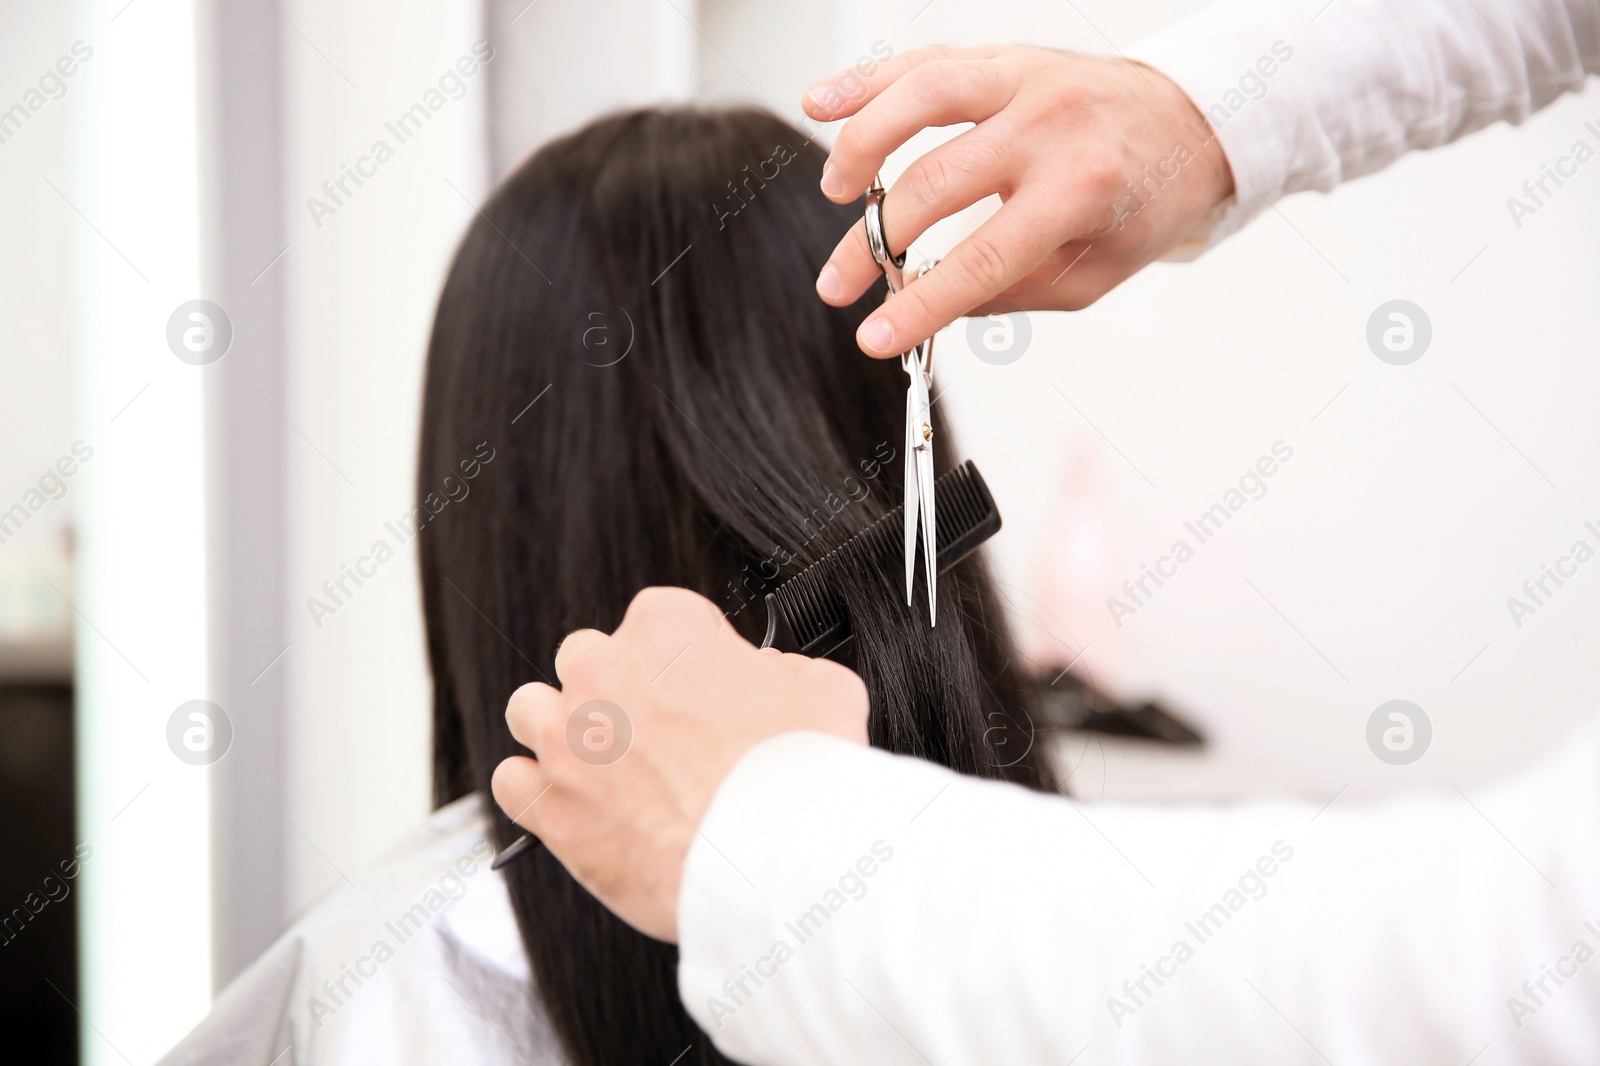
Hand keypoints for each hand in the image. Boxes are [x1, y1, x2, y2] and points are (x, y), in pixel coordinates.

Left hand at [490, 587, 869, 941]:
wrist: (773, 857)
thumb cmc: (798, 772)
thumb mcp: (824, 688)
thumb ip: (782, 671)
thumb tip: (766, 680)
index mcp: (665, 630)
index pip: (659, 616)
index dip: (684, 655)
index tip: (699, 687)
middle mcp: (604, 672)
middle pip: (585, 656)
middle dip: (613, 687)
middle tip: (653, 730)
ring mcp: (569, 739)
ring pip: (529, 708)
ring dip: (558, 728)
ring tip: (597, 760)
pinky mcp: (550, 807)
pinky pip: (511, 781)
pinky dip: (534, 790)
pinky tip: (569, 805)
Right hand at [804, 45, 1234, 356]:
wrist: (1193, 120)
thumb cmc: (1145, 199)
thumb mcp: (1098, 272)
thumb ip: (1017, 292)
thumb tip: (939, 305)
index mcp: (1081, 188)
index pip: (982, 258)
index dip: (921, 304)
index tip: (874, 338)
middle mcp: (1049, 124)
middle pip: (936, 183)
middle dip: (874, 244)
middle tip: (839, 283)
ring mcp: (1022, 79)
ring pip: (921, 97)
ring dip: (863, 145)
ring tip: (835, 193)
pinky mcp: (1002, 57)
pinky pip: (924, 60)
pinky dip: (867, 81)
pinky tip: (821, 104)